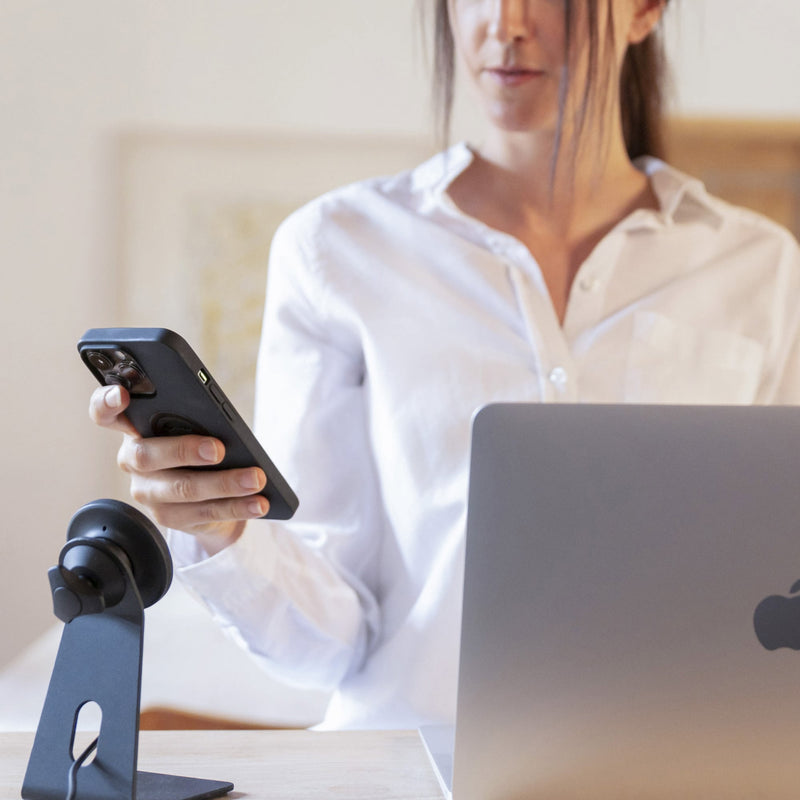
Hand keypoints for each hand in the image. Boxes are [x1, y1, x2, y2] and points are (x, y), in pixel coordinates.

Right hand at [89, 384, 268, 553]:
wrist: (208, 493)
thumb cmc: (200, 442)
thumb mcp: (196, 424)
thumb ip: (197, 418)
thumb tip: (222, 426)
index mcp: (133, 428)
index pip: (105, 413)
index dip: (106, 403)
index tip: (122, 394)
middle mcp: (133, 460)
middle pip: (147, 455)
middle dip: (185, 450)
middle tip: (219, 449)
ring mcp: (148, 492)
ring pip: (183, 488)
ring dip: (225, 484)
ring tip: (256, 478)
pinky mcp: (169, 518)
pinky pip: (205, 513)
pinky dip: (237, 506)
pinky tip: (259, 502)